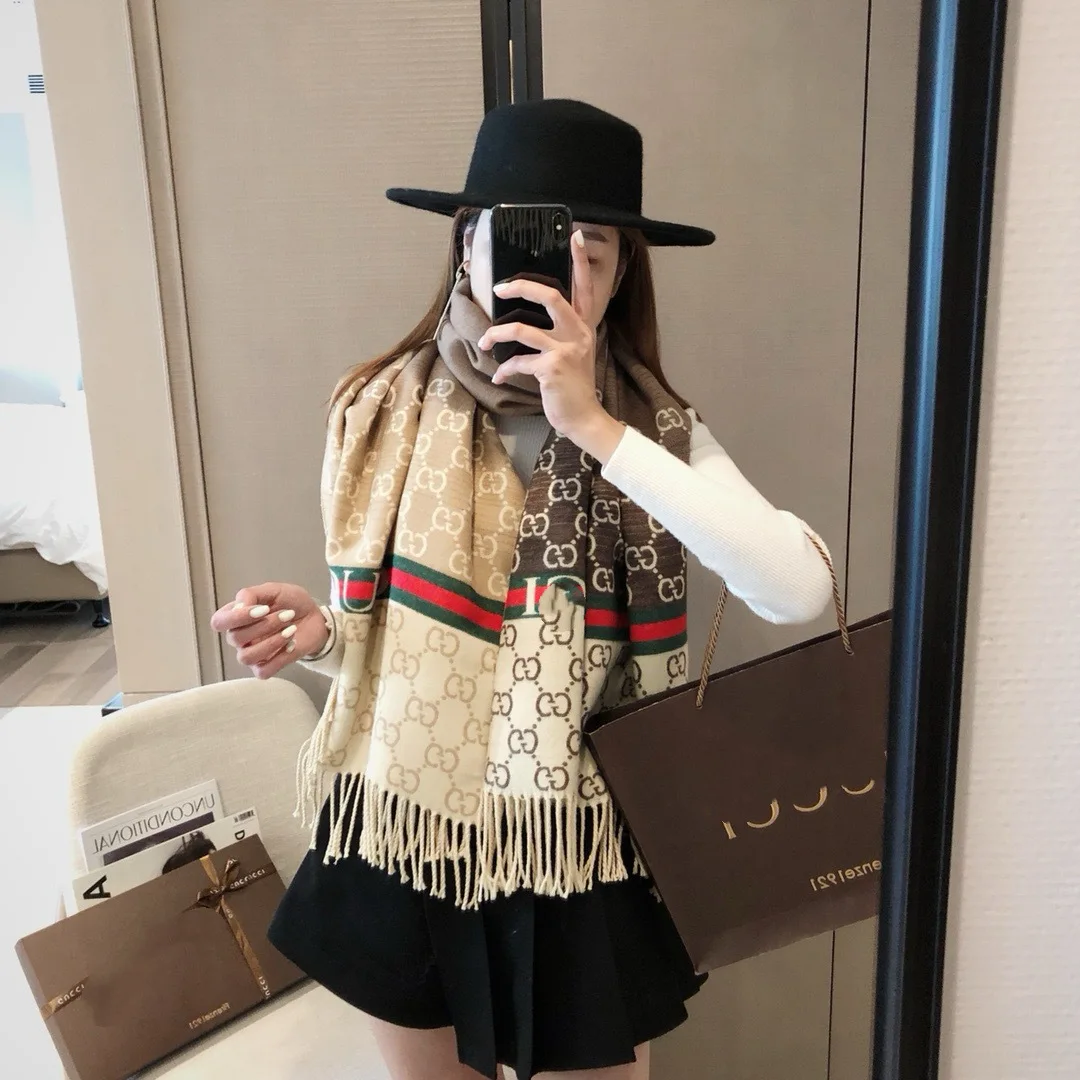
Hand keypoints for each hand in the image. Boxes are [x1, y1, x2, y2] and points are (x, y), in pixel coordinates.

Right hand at [210, 583, 326, 678]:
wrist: (315, 618)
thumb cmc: (292, 603)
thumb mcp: (274, 590)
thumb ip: (252, 594)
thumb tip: (239, 606)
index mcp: (236, 616)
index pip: (218, 622)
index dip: (237, 617)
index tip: (264, 609)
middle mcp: (239, 637)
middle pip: (235, 638)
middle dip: (264, 625)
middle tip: (288, 614)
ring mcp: (251, 654)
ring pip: (247, 657)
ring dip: (272, 642)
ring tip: (292, 629)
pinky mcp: (266, 667)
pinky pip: (263, 671)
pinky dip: (280, 657)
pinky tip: (292, 644)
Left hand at [478, 230, 624, 461]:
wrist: (583, 418)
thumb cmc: (573, 386)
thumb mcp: (573, 354)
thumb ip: (560, 334)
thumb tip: (524, 324)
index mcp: (583, 325)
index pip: (585, 286)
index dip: (580, 261)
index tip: (575, 236)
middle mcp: (578, 332)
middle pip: (549, 295)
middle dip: (520, 286)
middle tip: (500, 287)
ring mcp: (565, 350)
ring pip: (522, 329)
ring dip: (496, 335)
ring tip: (484, 341)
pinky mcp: (552, 368)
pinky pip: (518, 361)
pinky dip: (504, 369)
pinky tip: (499, 377)